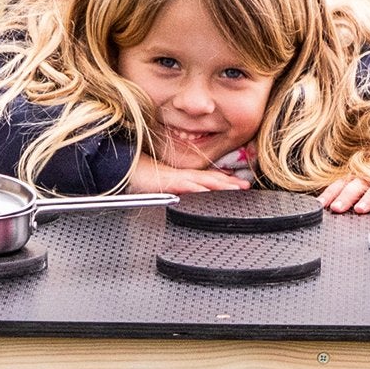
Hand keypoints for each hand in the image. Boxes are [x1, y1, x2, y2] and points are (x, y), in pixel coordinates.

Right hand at [128, 156, 248, 195]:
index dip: (226, 181)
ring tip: (234, 188)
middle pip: (210, 179)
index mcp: (184, 178)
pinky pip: (184, 184)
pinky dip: (196, 188)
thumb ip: (176, 191)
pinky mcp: (166, 181)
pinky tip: (205, 191)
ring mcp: (175, 178)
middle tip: (246, 186)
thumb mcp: (162, 187)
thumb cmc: (139, 177)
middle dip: (229, 183)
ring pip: (202, 181)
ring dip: (219, 184)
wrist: (123, 169)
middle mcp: (183, 176)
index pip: (209, 179)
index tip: (242, 185)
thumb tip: (188, 199)